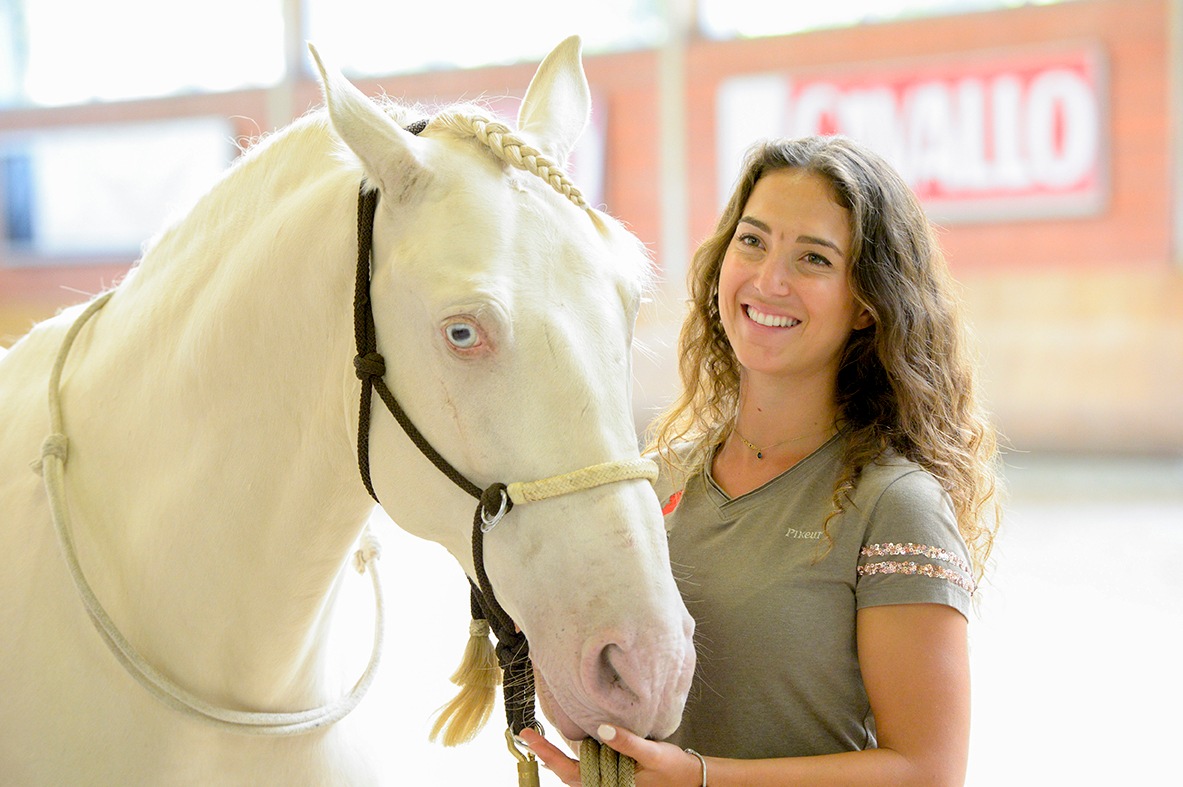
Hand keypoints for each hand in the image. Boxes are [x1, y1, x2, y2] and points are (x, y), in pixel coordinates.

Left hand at [519, 725, 705, 786]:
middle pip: (568, 772)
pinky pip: (591, 768)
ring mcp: (610, 783)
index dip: (547, 753)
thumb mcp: (653, 754)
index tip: (529, 737)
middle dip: (547, 754)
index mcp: (610, 785)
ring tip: (544, 737)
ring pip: (578, 771)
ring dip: (561, 755)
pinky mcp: (616, 777)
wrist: (692, 781)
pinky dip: (580, 756)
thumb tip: (603, 729)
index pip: (569, 770)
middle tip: (529, 734)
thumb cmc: (674, 771)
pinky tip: (577, 742)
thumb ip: (627, 743)